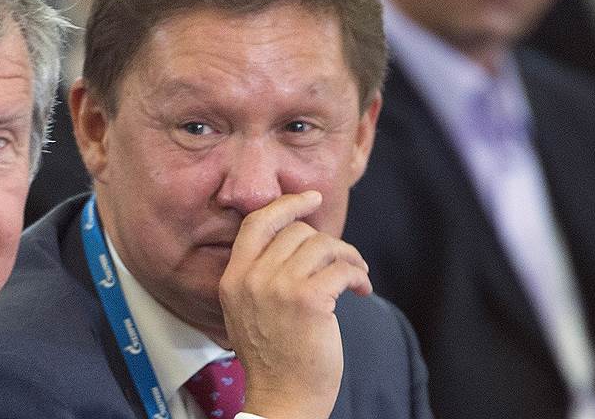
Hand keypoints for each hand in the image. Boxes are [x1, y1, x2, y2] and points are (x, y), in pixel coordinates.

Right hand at [219, 191, 371, 418]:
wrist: (282, 398)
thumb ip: (259, 274)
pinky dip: (358, 275)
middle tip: (344, 260)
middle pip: (296, 231)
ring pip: (322, 245)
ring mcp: (277, 288)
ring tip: (357, 277)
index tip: (312, 198)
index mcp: (233, 278)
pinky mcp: (308, 300)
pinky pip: (341, 268)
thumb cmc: (272, 357)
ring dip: (348, 257)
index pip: (257, 222)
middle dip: (327, 242)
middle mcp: (251, 278)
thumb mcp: (247, 310)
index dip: (286, 204)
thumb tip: (297, 238)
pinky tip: (361, 289)